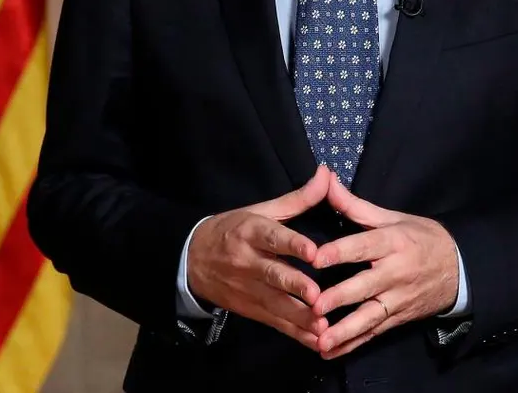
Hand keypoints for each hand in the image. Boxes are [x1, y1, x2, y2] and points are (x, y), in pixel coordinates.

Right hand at [185, 166, 333, 349]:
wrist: (191, 260)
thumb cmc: (233, 230)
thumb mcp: (260, 210)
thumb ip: (297, 198)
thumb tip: (326, 174)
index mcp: (251, 232)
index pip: (273, 238)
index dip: (293, 245)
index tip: (314, 253)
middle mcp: (248, 262)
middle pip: (273, 275)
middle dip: (295, 287)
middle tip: (318, 297)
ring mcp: (248, 289)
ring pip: (276, 305)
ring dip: (300, 317)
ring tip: (322, 328)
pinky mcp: (250, 309)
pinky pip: (275, 323)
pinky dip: (295, 333)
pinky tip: (316, 342)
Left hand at [309, 176, 460, 359]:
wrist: (460, 268)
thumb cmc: (421, 238)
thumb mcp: (392, 218)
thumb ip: (354, 205)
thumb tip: (325, 179)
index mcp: (394, 242)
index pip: (365, 246)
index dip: (341, 251)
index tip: (317, 257)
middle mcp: (396, 272)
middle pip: (366, 285)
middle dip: (340, 297)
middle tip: (315, 306)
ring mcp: (398, 298)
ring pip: (370, 317)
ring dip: (345, 331)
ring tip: (321, 341)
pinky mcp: (398, 317)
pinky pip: (374, 333)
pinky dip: (353, 344)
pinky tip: (330, 352)